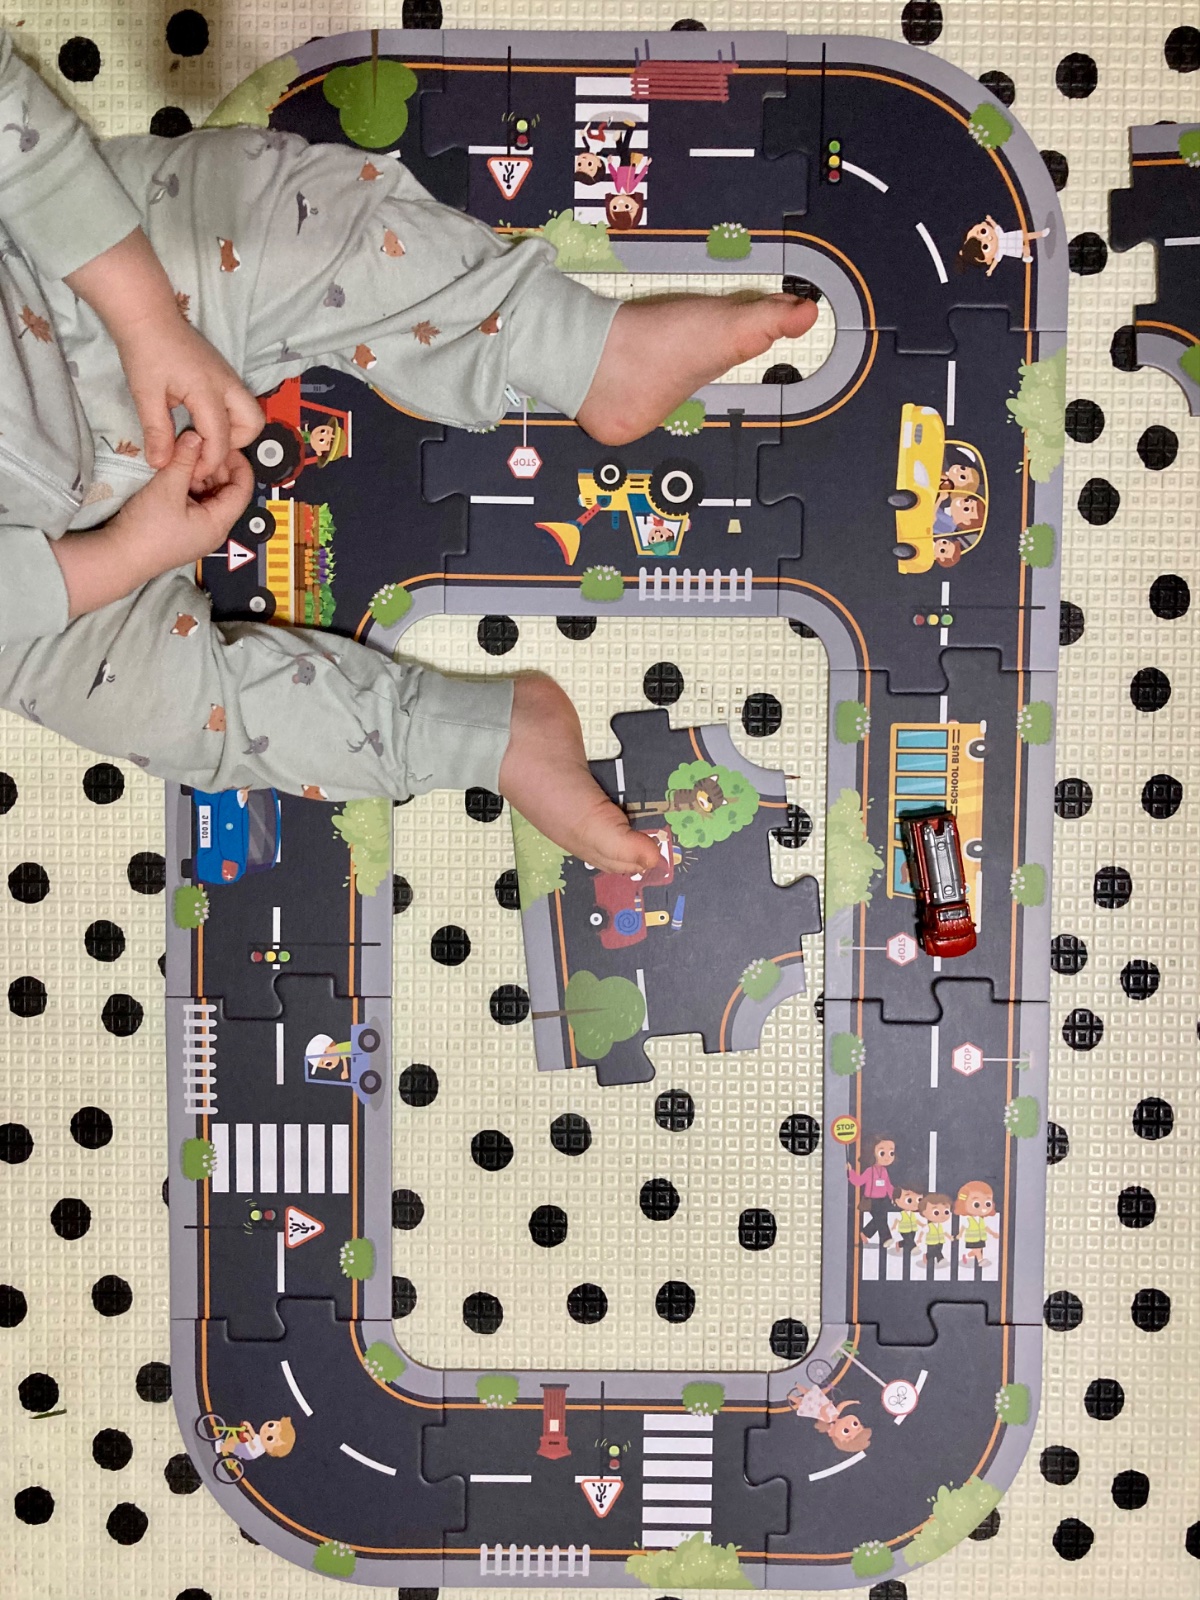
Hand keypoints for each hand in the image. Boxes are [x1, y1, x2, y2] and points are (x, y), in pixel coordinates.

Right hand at [53, 432, 254, 619]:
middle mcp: (214, 530)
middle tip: (199, 446)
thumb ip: (184, 460)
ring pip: (209, 495)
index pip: (242, 489)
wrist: (119, 558)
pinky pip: (195, 502)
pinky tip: (176, 473)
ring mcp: (199, 531)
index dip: (238, 464)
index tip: (225, 443)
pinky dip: (189, 486)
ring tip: (185, 456)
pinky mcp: (183, 529)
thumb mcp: (167, 488)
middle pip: (227, 492)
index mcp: (219, 524)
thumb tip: (196, 436)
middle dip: (216, 467)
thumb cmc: (146, 530)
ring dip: (200, 475)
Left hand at [115, 313, 265, 490]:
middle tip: (204, 447)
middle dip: (233, 444)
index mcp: (208, 391)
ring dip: (234, 431)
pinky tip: (199, 418)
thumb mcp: (145, 394)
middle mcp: (227, 385)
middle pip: (253, 425)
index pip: (220, 439)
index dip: (208, 462)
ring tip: (203, 434)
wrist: (147, 315)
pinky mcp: (224, 374)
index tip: (190, 471)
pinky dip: (228, 418)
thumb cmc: (144, 351)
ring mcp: (229, 377)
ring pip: (251, 413)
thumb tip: (161, 464)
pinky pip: (238, 403)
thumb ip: (156, 432)